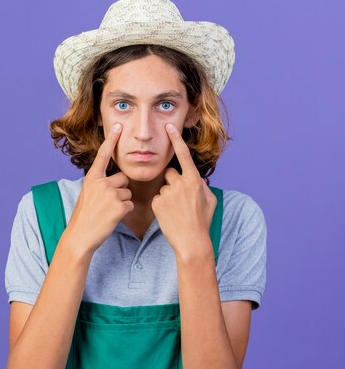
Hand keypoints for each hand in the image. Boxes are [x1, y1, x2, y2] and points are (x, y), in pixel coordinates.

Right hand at [65, 123, 133, 254]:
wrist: (81, 235)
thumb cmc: (85, 216)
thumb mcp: (88, 194)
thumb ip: (100, 184)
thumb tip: (118, 180)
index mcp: (92, 178)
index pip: (103, 155)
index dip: (111, 140)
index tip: (119, 125)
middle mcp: (101, 183)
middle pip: (123, 178)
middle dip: (120, 190)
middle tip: (107, 204)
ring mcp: (111, 194)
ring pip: (127, 193)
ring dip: (122, 202)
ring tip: (107, 212)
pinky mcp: (119, 206)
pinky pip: (130, 205)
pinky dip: (124, 212)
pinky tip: (112, 218)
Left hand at [151, 123, 216, 256]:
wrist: (191, 241)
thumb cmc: (202, 221)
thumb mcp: (210, 201)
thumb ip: (202, 185)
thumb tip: (195, 177)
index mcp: (195, 181)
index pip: (184, 155)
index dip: (176, 140)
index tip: (169, 127)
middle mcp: (181, 184)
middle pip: (171, 173)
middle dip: (173, 183)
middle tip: (180, 201)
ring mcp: (168, 193)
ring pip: (164, 187)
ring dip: (168, 196)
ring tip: (176, 212)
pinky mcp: (158, 202)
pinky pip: (157, 198)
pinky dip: (161, 206)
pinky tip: (169, 216)